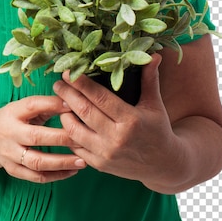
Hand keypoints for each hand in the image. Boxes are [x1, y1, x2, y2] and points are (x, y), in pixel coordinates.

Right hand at [0, 95, 85, 183]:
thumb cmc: (15, 119)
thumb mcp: (25, 108)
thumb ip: (46, 106)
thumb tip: (73, 103)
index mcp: (12, 112)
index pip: (32, 106)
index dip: (53, 105)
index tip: (74, 107)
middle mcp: (8, 133)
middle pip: (36, 137)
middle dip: (62, 138)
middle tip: (84, 139)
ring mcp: (9, 154)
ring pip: (37, 162)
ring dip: (61, 162)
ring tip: (82, 161)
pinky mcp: (13, 170)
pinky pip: (36, 177)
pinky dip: (56, 176)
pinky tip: (72, 171)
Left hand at [53, 55, 181, 187]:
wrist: (164, 165)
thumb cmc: (158, 130)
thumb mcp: (155, 104)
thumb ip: (150, 79)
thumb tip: (153, 55)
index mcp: (131, 120)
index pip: (100, 98)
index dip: (82, 83)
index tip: (69, 72)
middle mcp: (116, 138)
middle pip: (84, 111)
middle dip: (67, 94)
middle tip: (57, 82)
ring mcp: (106, 154)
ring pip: (74, 131)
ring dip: (64, 114)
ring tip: (60, 100)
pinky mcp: (99, 165)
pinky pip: (76, 147)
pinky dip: (68, 133)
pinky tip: (66, 121)